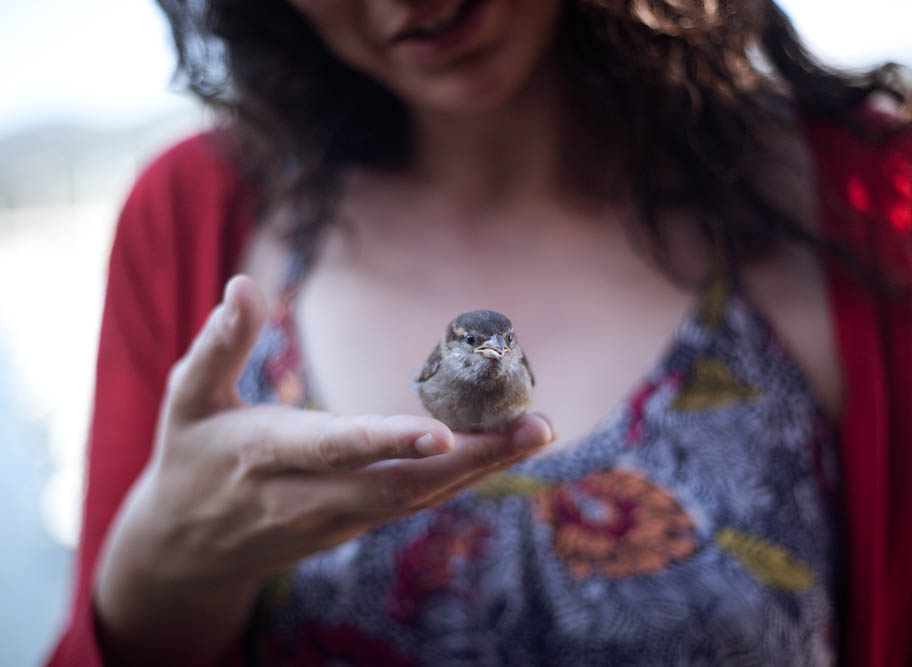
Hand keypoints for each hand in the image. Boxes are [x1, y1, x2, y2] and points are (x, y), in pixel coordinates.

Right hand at [94, 275, 554, 665]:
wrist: (186, 550)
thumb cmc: (190, 459)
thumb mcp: (186, 399)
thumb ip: (219, 343)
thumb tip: (246, 283)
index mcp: (265, 456)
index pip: (336, 448)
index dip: (388, 441)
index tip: (441, 432)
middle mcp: (310, 496)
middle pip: (400, 484)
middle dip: (473, 458)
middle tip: (535, 427)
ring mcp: (338, 519)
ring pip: (419, 499)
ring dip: (482, 467)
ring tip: (537, 431)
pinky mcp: (356, 525)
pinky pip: (416, 503)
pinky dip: (462, 476)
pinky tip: (503, 448)